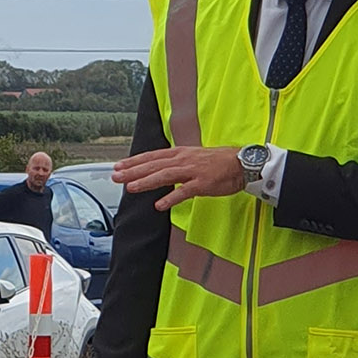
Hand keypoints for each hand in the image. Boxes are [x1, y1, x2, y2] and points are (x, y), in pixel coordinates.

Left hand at [113, 145, 248, 210]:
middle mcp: (184, 160)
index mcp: (180, 153)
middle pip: (154, 165)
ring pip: (165, 175)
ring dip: (146, 181)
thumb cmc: (218, 162)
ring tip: (131, 188)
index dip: (134, 161)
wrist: (242, 163)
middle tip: (116, 176)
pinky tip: (159, 205)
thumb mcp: (193, 156)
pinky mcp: (203, 184)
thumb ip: (176, 162)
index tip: (119, 166)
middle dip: (133, 171)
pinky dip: (171, 198)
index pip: (152, 156)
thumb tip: (159, 168)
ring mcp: (193, 171)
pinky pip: (184, 191)